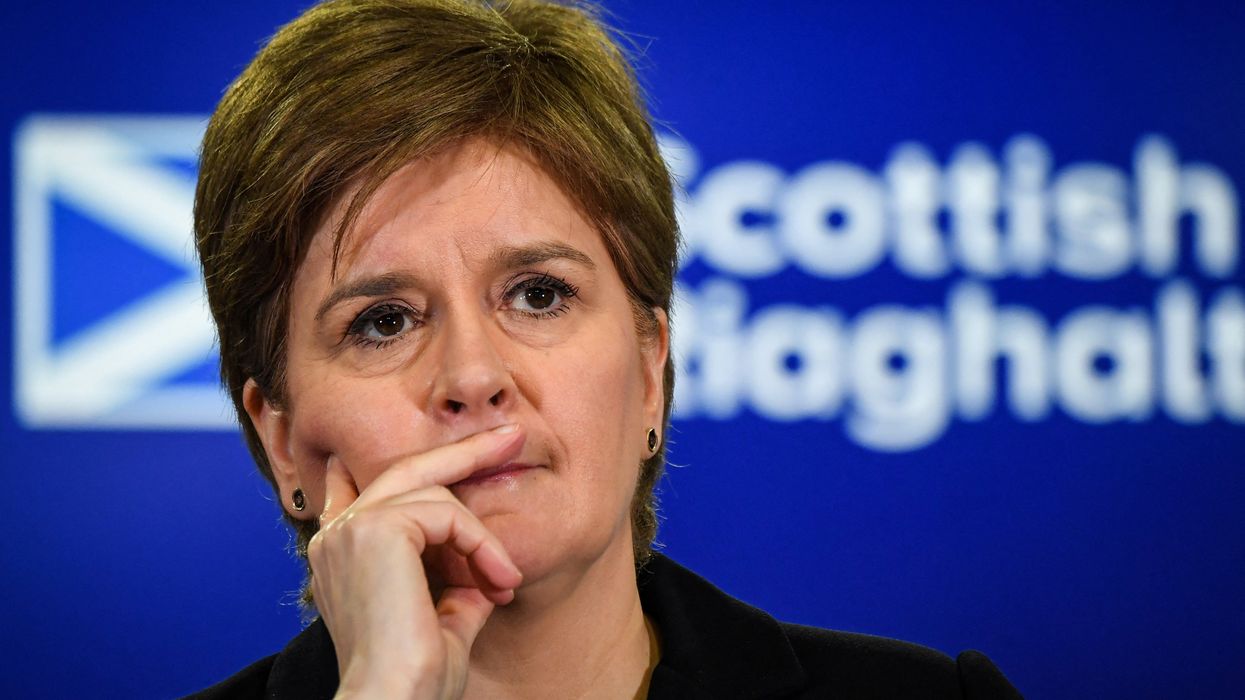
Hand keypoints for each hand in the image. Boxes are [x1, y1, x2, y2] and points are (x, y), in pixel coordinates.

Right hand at [310, 425, 525, 699]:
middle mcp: (338, 536)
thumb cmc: (415, 678)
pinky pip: (448, 514)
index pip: (354, 493)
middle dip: (465, 452)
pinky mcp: (376, 528)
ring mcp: (353, 528)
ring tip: (504, 580)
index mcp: (341, 556)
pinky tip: (498, 581)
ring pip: (436, 491)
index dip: (388, 466)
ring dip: (482, 538)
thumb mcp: (442, 621)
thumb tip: (487, 571)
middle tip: (512, 436)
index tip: (408, 447)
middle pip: (407, 469)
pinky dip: (481, 545)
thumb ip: (457, 587)